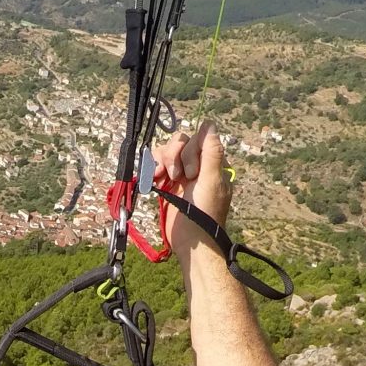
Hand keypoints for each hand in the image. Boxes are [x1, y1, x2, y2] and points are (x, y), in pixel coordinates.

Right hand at [150, 121, 231, 261]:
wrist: (190, 241)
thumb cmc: (204, 213)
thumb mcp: (212, 180)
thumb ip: (211, 151)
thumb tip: (210, 123)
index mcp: (212, 163)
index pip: (198, 138)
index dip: (190, 151)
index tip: (191, 173)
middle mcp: (197, 166)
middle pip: (181, 142)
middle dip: (174, 156)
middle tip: (176, 178)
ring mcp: (182, 174)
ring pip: (167, 151)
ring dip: (162, 161)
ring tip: (162, 179)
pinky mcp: (167, 183)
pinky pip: (157, 164)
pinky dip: (153, 168)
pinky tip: (154, 180)